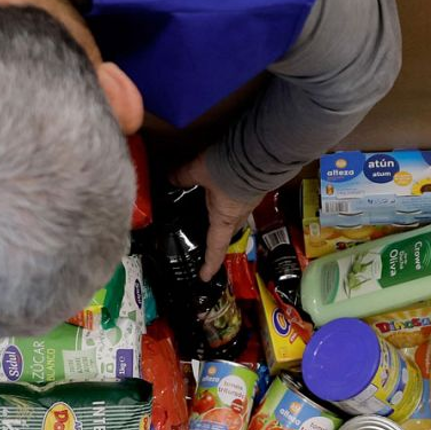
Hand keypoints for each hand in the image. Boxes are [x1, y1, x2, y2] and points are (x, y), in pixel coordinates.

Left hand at [171, 154, 260, 281]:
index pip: (215, 248)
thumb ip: (183, 176)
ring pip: (236, 218)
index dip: (209, 264)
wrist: (260, 153)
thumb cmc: (228, 169)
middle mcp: (238, 215)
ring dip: (226, 220)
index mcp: (223, 219)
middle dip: (218, 242)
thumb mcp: (199, 171)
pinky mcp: (255, 189)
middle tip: (207, 244)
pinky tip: (226, 193)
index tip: (204, 276)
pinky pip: (242, 203)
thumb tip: (171, 177)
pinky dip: (232, 203)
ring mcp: (249, 203)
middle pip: (227, 235)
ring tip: (214, 217)